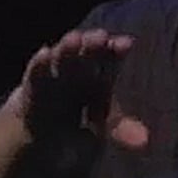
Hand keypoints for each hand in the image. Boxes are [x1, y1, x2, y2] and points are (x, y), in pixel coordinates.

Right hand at [3, 28, 148, 148]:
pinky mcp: (34, 86)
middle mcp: (80, 68)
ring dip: (68, 49)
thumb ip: (121, 129)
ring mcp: (56, 74)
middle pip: (88, 54)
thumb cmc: (82, 118)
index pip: (111, 59)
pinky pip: (36, 74)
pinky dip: (40, 64)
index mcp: (102, 75)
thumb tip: (143, 142)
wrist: (44, 130)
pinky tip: (43, 53)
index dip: (117, 51)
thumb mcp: (104, 124)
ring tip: (74, 39)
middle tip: (100, 36)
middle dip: (94, 46)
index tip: (126, 43)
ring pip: (62, 58)